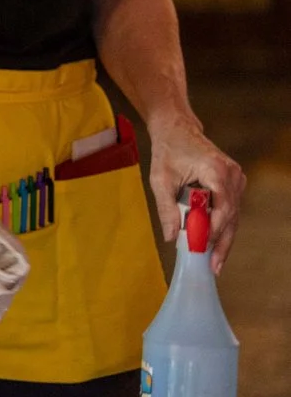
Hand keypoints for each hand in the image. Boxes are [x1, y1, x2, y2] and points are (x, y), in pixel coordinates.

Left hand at [147, 119, 245, 270]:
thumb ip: (166, 209)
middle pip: (231, 217)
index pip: (222, 209)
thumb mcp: (160, 179)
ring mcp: (237, 180)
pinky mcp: (233, 184)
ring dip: (222, 237)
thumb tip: (171, 238)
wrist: (176, 129)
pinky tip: (214, 243)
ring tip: (214, 261)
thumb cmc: (168, 151)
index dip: (213, 231)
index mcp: (217, 171)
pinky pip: (229, 209)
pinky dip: (221, 225)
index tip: (202, 249)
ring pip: (232, 216)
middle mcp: (233, 176)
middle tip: (214, 266)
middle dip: (221, 243)